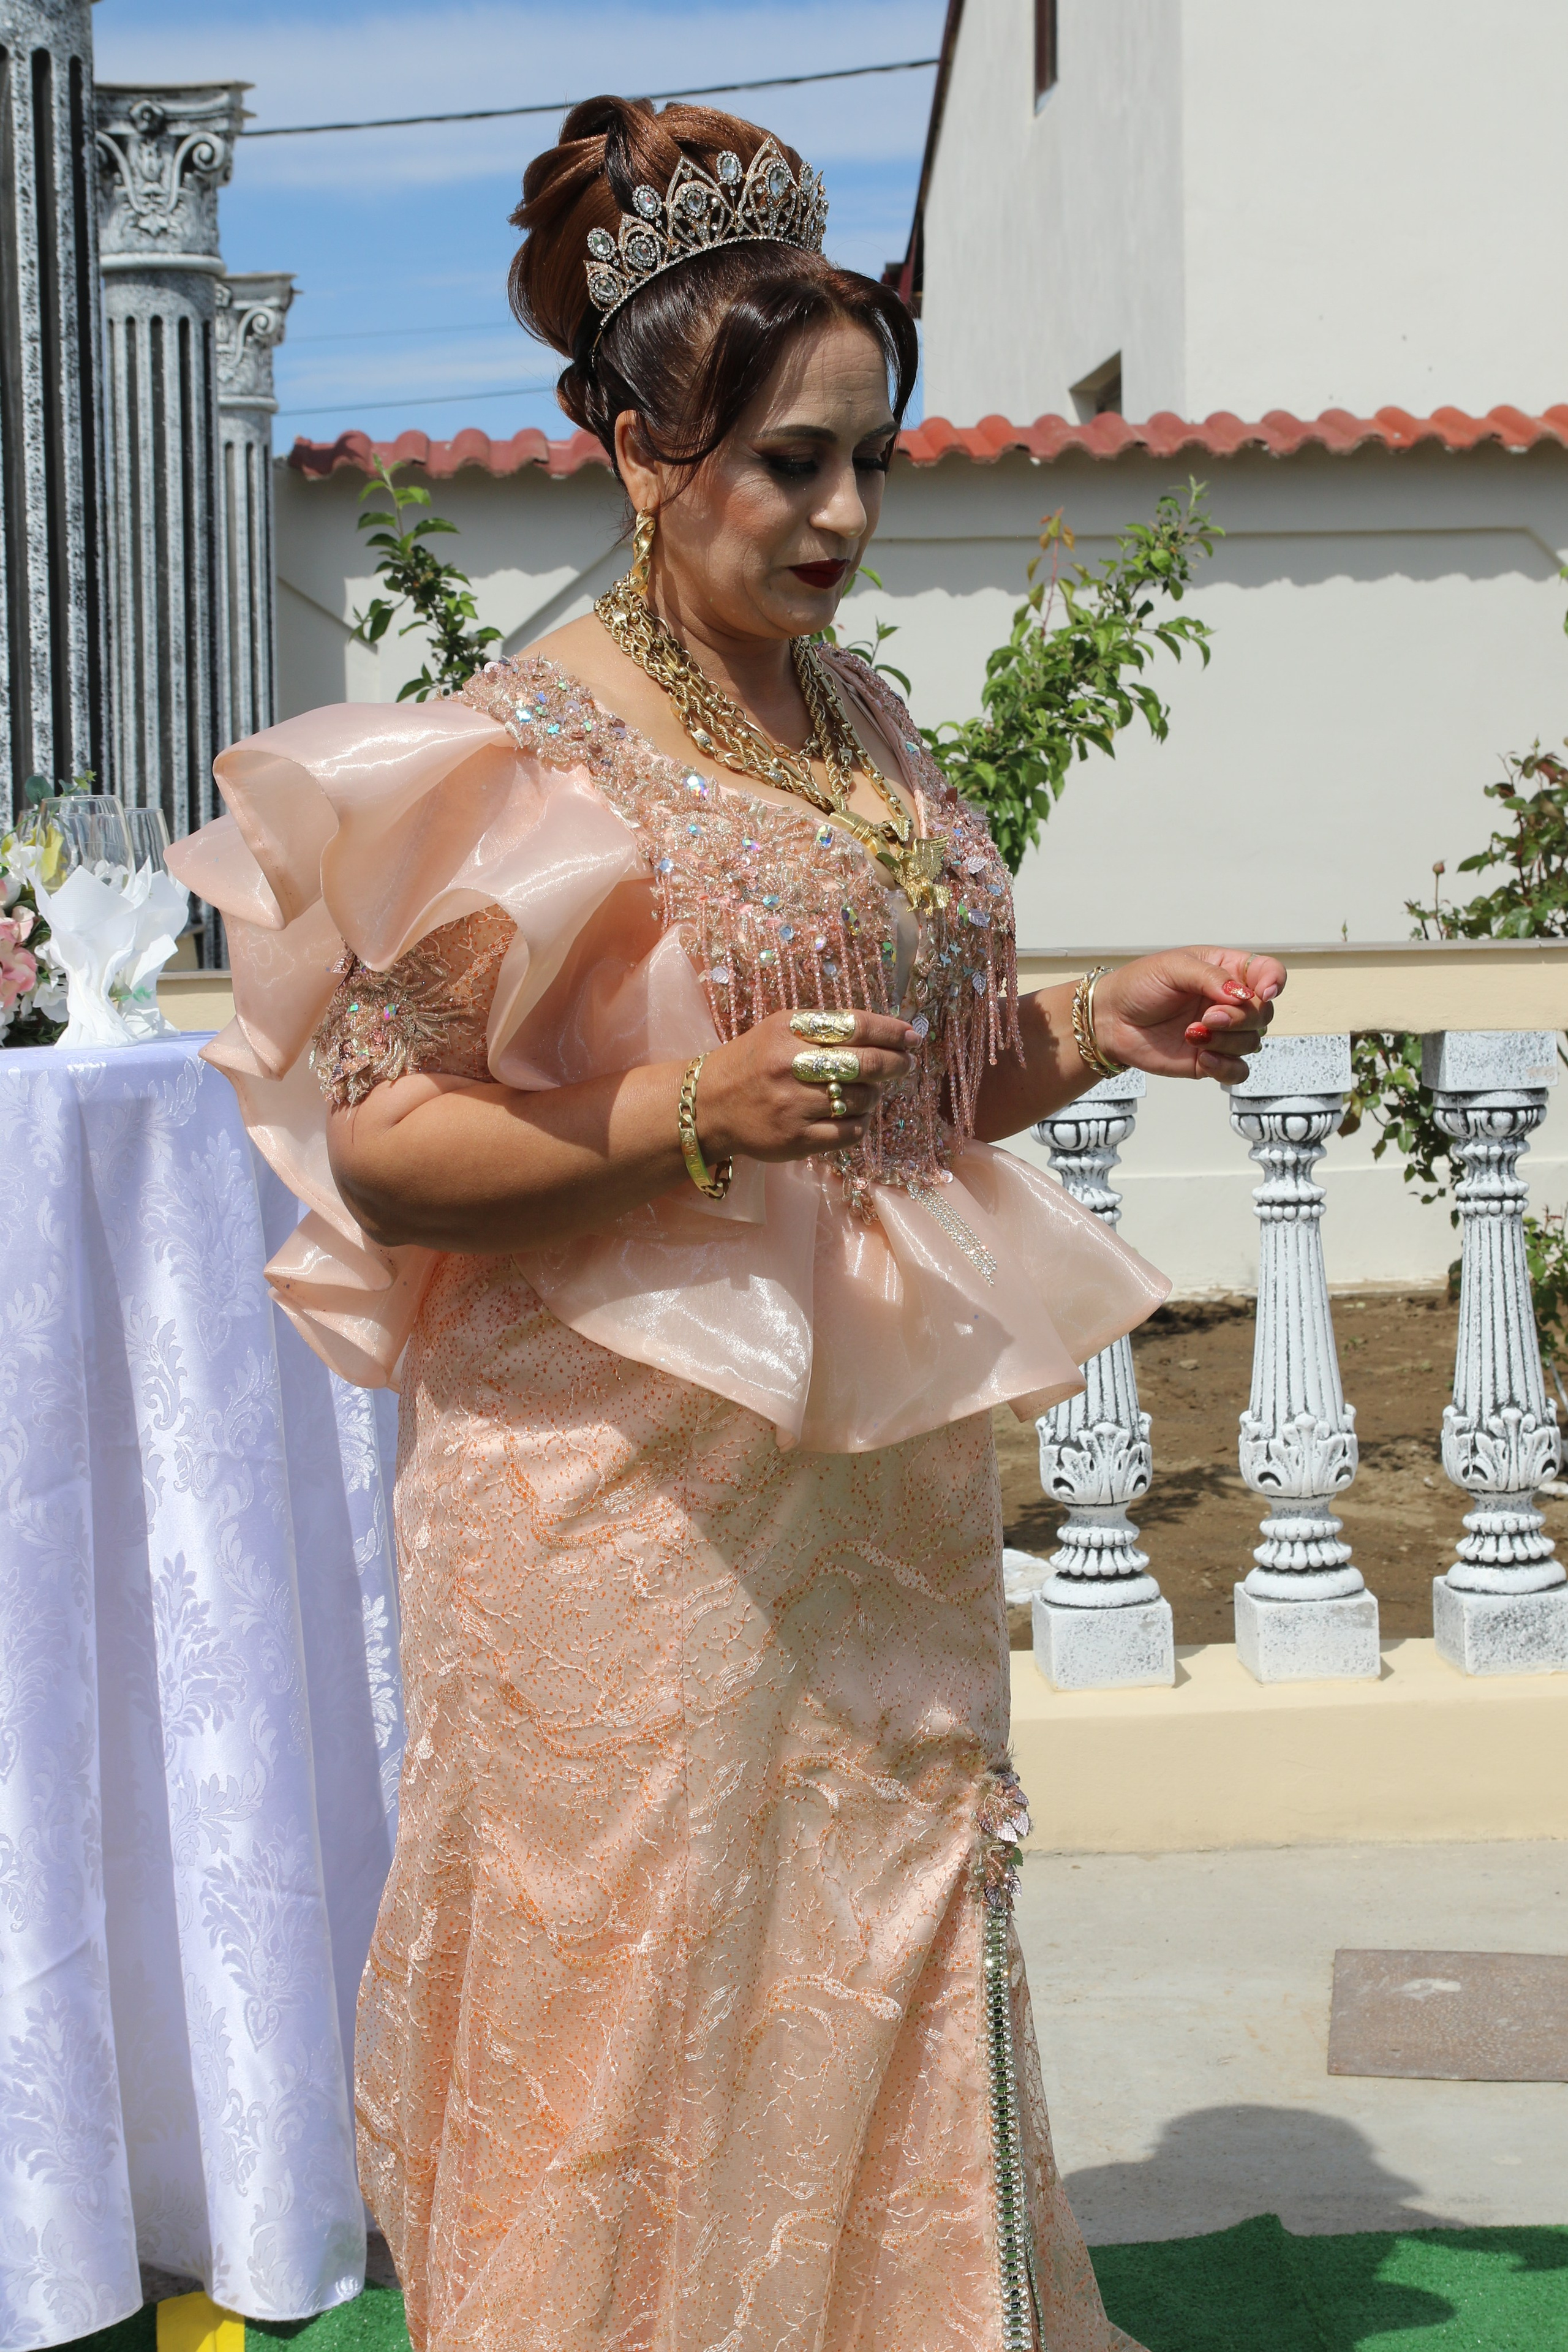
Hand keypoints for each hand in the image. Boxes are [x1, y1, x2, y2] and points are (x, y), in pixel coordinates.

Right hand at [696, 1007, 915, 1161]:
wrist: (709, 1105)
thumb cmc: (754, 1061)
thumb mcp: (780, 1029)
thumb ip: (825, 1027)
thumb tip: (886, 1033)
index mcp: (789, 1031)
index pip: (854, 1026)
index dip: (890, 1031)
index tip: (911, 1036)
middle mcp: (789, 1066)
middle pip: (864, 1063)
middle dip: (894, 1063)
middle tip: (905, 1064)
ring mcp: (792, 1106)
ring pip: (860, 1100)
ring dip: (873, 1095)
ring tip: (866, 1091)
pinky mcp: (795, 1140)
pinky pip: (849, 1131)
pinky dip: (860, 1122)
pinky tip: (852, 1114)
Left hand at [1092, 948, 1285, 1082]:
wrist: (1112, 1019)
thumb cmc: (1140, 985)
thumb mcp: (1174, 968)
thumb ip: (1210, 977)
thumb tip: (1242, 995)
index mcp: (1227, 971)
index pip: (1268, 973)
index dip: (1274, 981)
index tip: (1264, 992)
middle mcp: (1229, 1003)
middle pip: (1264, 1013)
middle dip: (1241, 1017)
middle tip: (1208, 1017)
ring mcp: (1222, 1033)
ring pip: (1252, 1042)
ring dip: (1227, 1040)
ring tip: (1192, 1033)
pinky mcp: (1210, 1060)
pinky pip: (1238, 1071)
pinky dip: (1226, 1067)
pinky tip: (1203, 1057)